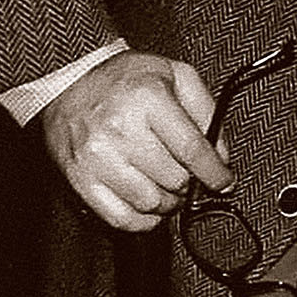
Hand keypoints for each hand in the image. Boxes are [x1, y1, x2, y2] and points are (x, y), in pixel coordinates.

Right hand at [40, 51, 227, 231]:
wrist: (71, 82)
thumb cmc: (129, 79)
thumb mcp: (177, 75)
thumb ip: (207, 111)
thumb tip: (221, 155)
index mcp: (149, 99)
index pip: (191, 148)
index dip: (214, 172)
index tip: (225, 182)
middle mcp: (120, 129)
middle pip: (173, 178)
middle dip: (191, 183)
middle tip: (192, 177)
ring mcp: (96, 157)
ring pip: (149, 202)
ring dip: (168, 202)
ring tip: (171, 189)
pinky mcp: (79, 179)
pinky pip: (118, 216)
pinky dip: (142, 221)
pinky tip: (151, 208)